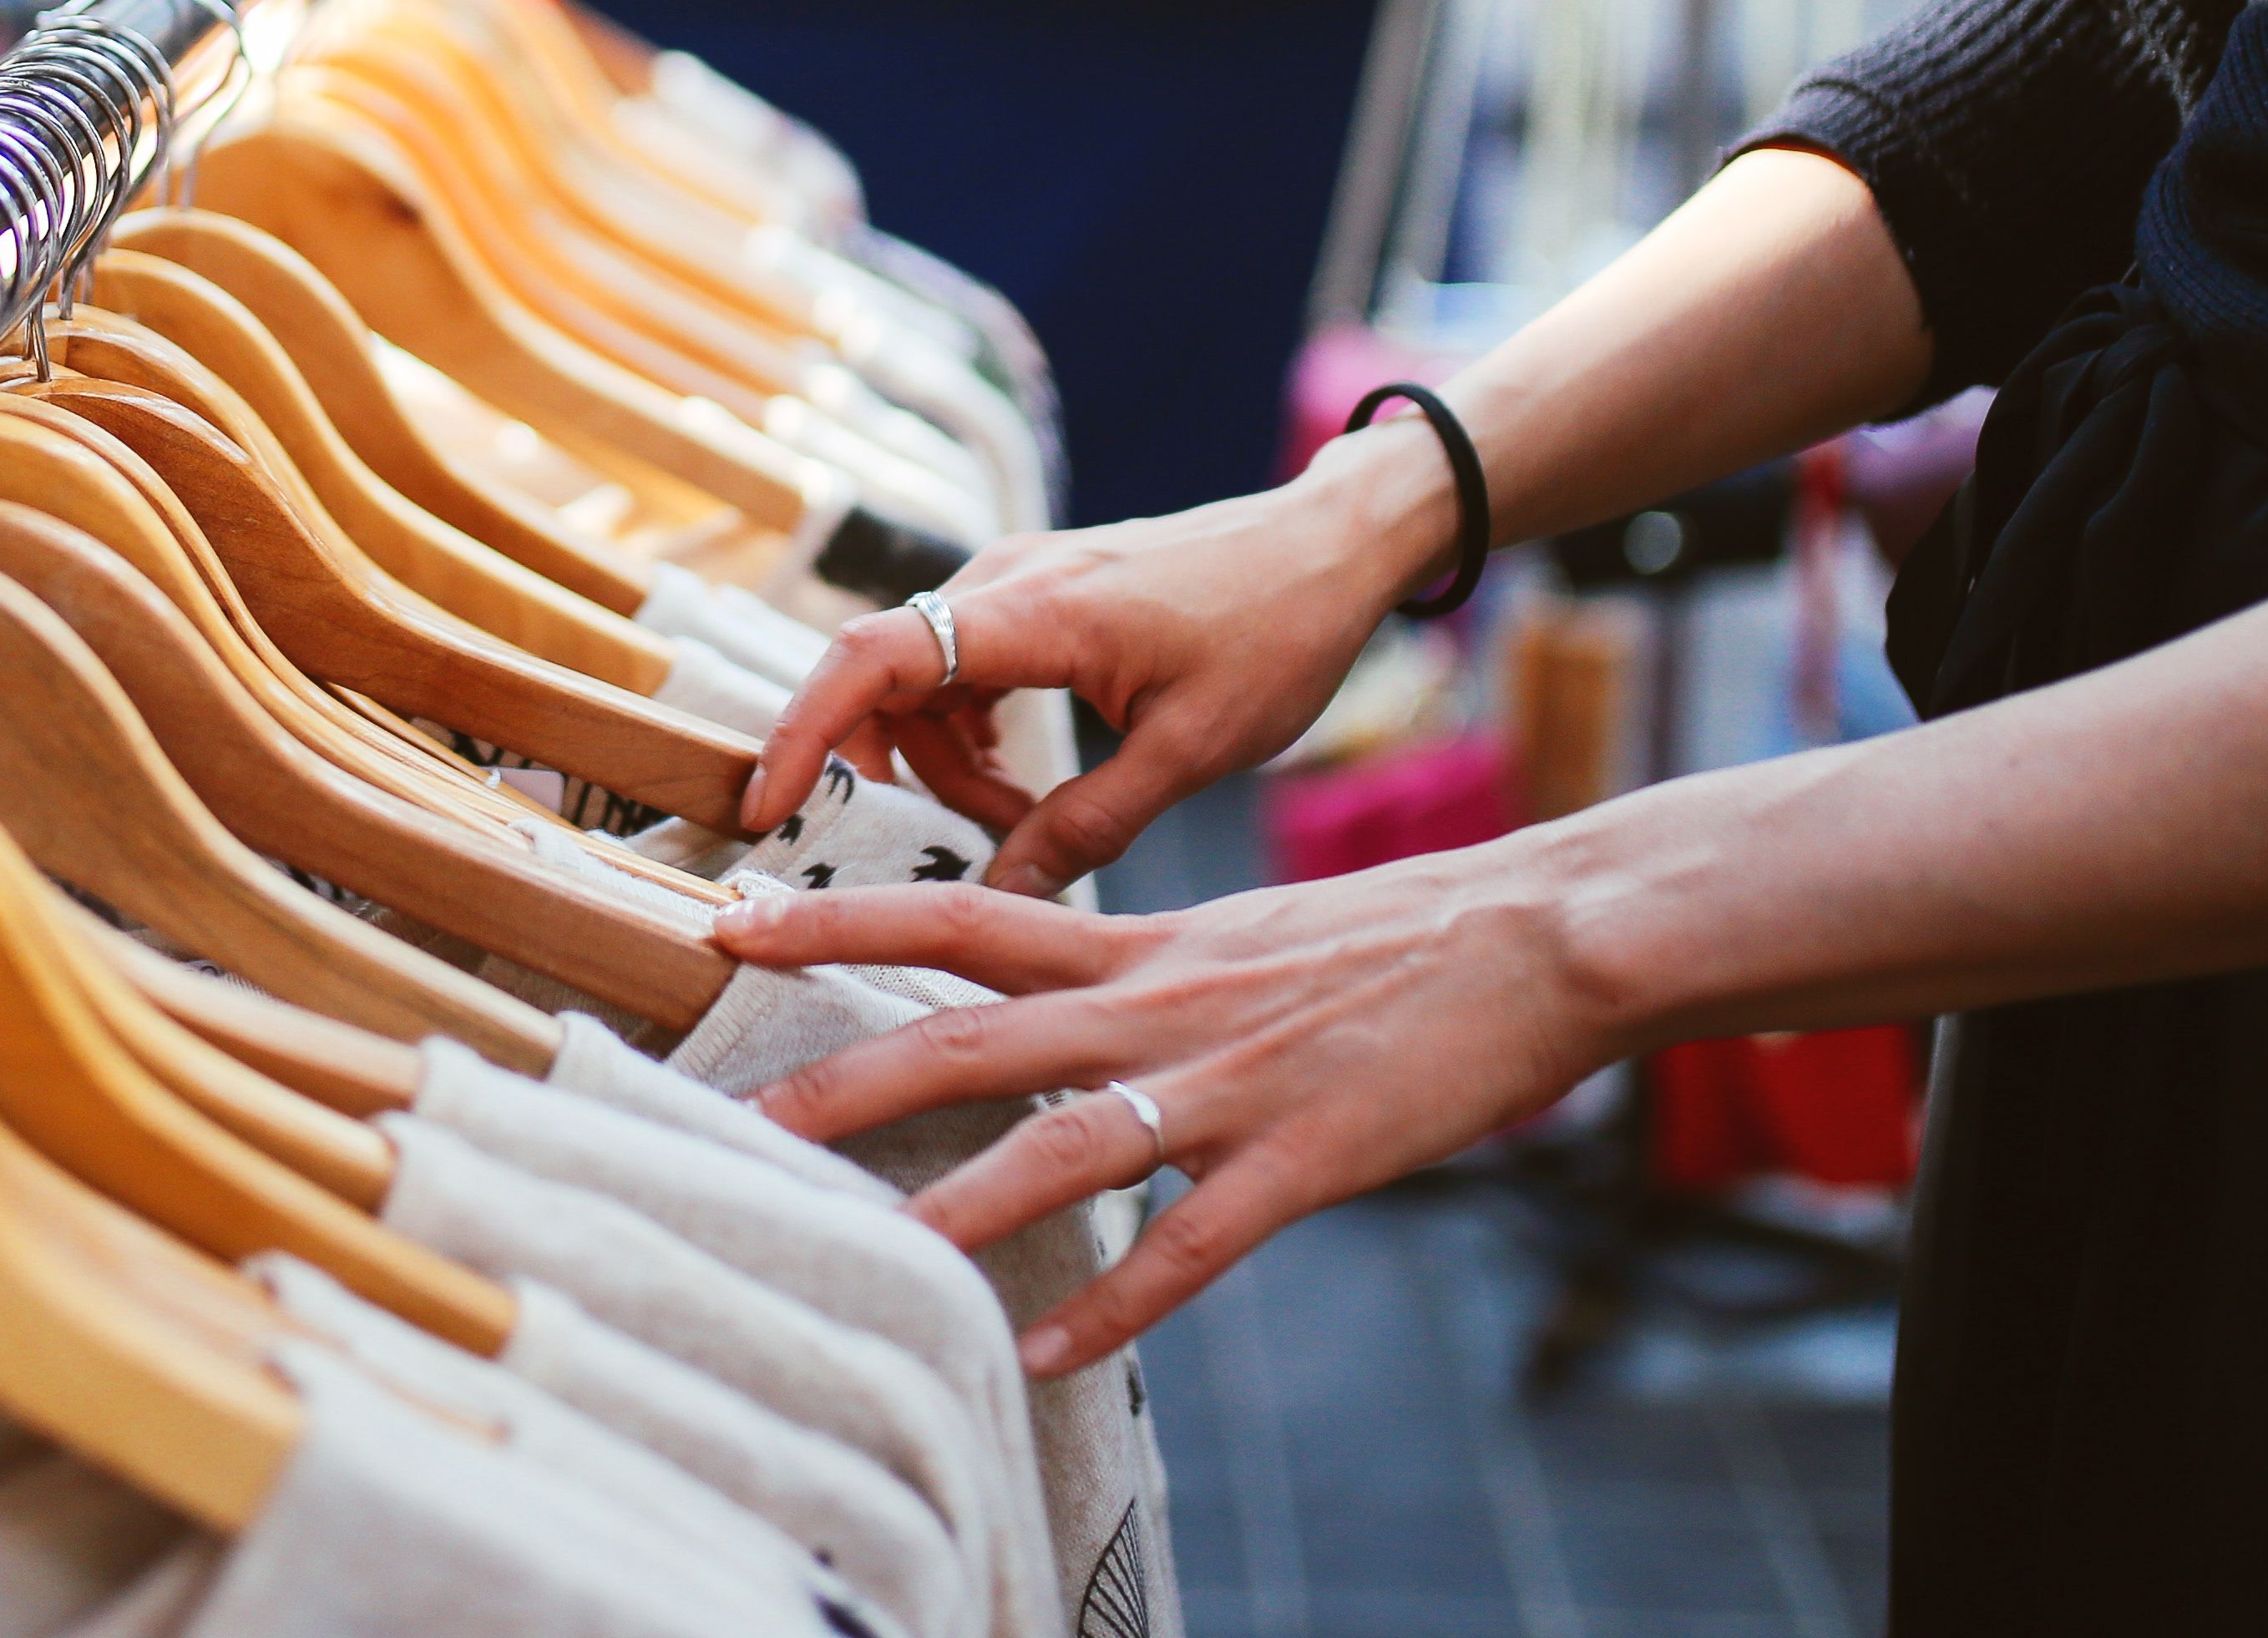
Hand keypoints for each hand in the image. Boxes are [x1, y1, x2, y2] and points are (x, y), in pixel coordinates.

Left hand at [704, 842, 1619, 1375]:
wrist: (1535, 935)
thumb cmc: (1384, 938)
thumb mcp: (1231, 932)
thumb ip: (1132, 966)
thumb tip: (1047, 997)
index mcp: (1139, 941)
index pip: (957, 912)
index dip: (839, 914)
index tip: (732, 916)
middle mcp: (1159, 1002)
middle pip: (971, 1030)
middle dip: (845, 1075)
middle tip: (736, 1115)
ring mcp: (1229, 1083)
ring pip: (1067, 1142)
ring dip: (964, 1203)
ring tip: (873, 1257)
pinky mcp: (1306, 1158)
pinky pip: (1194, 1245)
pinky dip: (1120, 1303)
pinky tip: (1052, 1354)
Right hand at [741, 427, 1468, 895]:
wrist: (1330, 546)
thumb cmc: (1277, 633)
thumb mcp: (1191, 751)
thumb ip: (1086, 826)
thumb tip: (1001, 896)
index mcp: (1036, 610)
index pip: (873, 657)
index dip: (805, 732)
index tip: (768, 808)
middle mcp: (1005, 578)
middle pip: (881, 676)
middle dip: (890, 770)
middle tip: (959, 840)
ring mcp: (1016, 576)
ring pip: (918, 677)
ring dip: (940, 759)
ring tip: (1022, 818)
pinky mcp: (1033, 590)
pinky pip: (958, 664)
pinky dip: (968, 730)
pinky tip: (1029, 783)